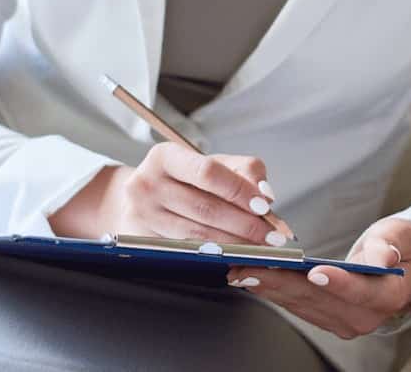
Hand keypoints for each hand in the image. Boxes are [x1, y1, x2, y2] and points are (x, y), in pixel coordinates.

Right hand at [54, 143, 287, 245]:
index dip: (239, 191)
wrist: (138, 198)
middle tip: (273, 236)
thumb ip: (243, 172)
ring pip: (197, 235)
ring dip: (235, 244)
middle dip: (245, 225)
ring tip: (261, 247)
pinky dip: (216, 254)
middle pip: (205, 208)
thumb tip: (266, 195)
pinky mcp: (143, 241)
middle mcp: (147, 184)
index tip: (264, 207)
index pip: (208, 172)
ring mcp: (142, 215)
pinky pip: (187, 250)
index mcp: (165, 156)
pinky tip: (236, 254)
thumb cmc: (182, 179)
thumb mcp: (211, 163)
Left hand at [226, 216, 410, 338]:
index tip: (314, 271)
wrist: (400, 267)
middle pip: (320, 299)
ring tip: (243, 271)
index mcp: (387, 296)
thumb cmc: (399, 247)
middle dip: (283, 282)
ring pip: (302, 304)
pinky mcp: (326, 318)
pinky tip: (253, 278)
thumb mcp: (399, 237)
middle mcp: (364, 317)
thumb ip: (388, 247)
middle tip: (254, 267)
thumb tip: (381, 259)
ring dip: (270, 288)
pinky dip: (274, 291)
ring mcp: (343, 321)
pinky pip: (297, 306)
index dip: (338, 282)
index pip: (361, 292)